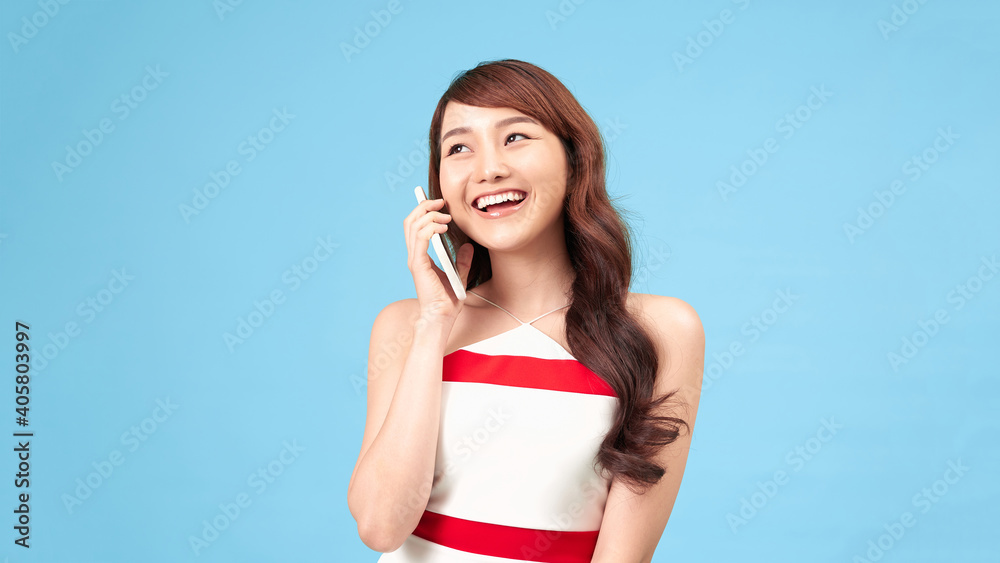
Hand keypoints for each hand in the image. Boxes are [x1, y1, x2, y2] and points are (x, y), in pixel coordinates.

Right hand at [403, 197, 473, 324]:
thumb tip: (469, 246)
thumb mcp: (459, 275)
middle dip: (424, 206)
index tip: (440, 204)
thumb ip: (463, 261)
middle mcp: (414, 255)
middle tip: (441, 202)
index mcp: (421, 256)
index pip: (415, 226)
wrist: (442, 317)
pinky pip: (420, 238)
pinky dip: (430, 228)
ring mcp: (415, 259)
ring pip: (412, 226)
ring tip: (445, 216)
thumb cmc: (447, 300)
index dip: (424, 211)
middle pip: (410, 221)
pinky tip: (443, 227)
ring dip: (429, 215)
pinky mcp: (418, 264)